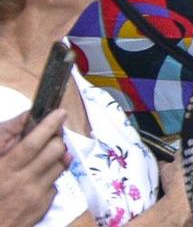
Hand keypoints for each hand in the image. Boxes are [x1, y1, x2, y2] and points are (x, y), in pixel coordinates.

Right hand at [0, 112, 67, 226]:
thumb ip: (6, 141)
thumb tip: (25, 119)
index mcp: (5, 168)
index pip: (33, 142)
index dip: (49, 125)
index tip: (59, 113)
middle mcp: (23, 181)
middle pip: (54, 150)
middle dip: (57, 138)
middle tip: (53, 135)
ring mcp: (35, 194)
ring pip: (60, 164)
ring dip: (57, 156)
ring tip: (47, 155)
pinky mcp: (43, 205)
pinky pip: (55, 183)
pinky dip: (50, 177)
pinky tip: (39, 178)